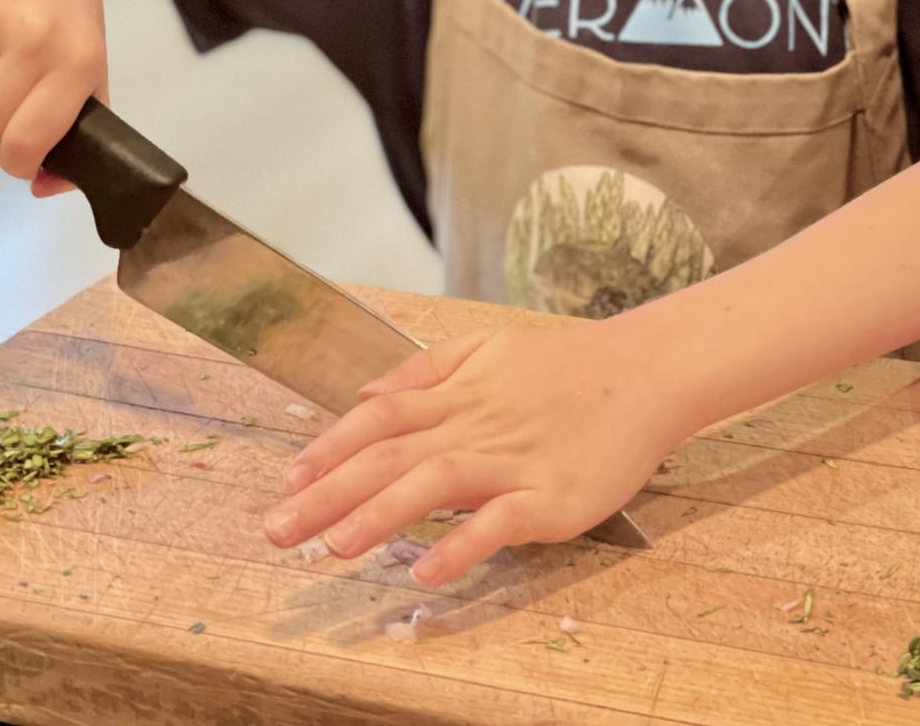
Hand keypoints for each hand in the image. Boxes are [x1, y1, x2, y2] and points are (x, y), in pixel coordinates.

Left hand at [263, 318, 680, 585]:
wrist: (642, 372)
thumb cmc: (564, 367)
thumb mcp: (488, 347)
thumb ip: (425, 370)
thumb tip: (364, 396)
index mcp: (460, 392)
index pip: (381, 418)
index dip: (330, 448)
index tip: (288, 482)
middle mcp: (477, 424)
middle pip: (393, 454)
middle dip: (329, 493)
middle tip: (277, 532)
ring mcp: (515, 461)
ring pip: (436, 483)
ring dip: (381, 515)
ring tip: (333, 548)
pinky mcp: (553, 496)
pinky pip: (501, 521)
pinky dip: (463, 545)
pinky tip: (428, 572)